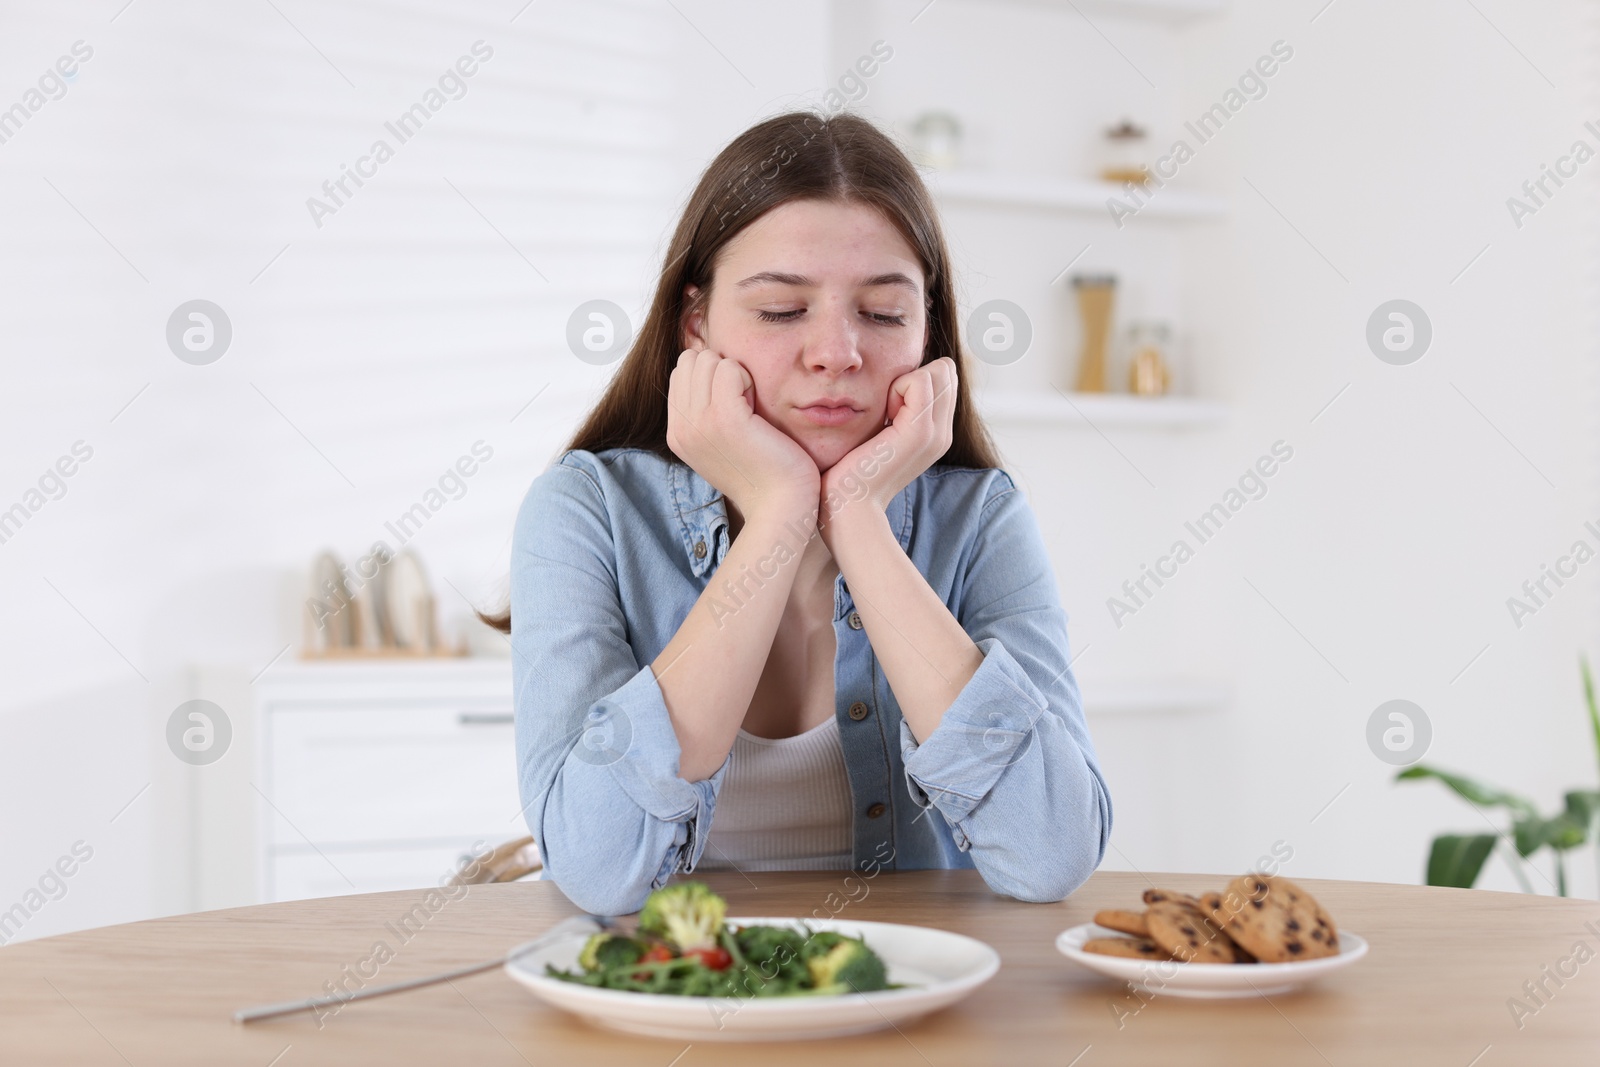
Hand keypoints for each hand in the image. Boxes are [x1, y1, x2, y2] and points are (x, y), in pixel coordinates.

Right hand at [664, 348, 819, 523]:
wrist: (780, 506)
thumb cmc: (762, 471)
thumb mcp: (721, 442)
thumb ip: (706, 411)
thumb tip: (709, 365)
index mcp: (677, 434)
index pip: (681, 372)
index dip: (710, 376)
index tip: (733, 404)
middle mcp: (681, 428)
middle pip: (691, 361)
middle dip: (720, 369)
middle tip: (743, 402)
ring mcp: (699, 423)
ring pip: (708, 360)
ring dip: (735, 372)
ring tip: (750, 405)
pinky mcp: (725, 418)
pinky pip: (729, 367)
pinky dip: (746, 377)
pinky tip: (756, 406)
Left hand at [817, 356, 956, 544]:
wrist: (848, 507)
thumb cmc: (850, 474)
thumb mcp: (878, 436)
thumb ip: (892, 412)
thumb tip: (890, 383)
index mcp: (936, 435)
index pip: (944, 378)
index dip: (915, 379)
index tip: (888, 407)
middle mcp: (943, 434)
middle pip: (945, 371)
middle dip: (914, 375)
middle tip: (886, 407)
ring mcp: (935, 433)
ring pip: (937, 371)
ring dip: (905, 381)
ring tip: (884, 413)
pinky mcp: (919, 432)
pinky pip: (919, 381)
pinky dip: (897, 386)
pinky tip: (882, 413)